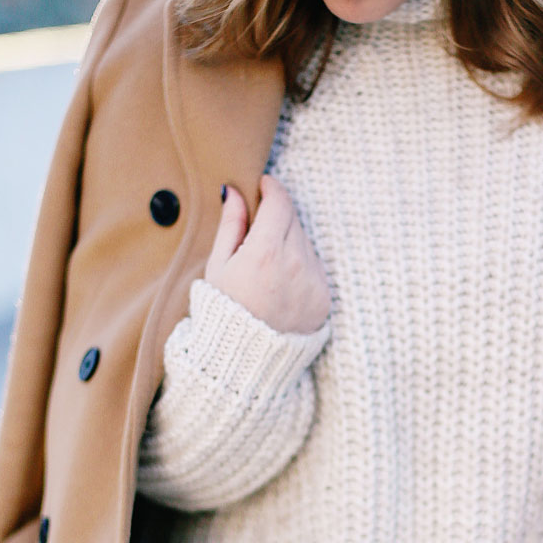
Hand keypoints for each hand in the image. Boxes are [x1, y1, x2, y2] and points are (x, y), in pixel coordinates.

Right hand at [205, 174, 330, 335]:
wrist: (246, 358)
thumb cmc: (225, 310)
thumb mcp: (218, 265)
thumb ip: (231, 225)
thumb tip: (234, 191)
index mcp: (264, 253)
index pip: (279, 203)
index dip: (272, 188)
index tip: (265, 184)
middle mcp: (294, 264)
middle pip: (293, 219)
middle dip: (277, 216)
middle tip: (258, 230)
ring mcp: (313, 281)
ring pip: (305, 242)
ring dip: (289, 242)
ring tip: (266, 266)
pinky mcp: (324, 297)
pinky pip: (314, 267)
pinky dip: (300, 267)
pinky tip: (280, 284)